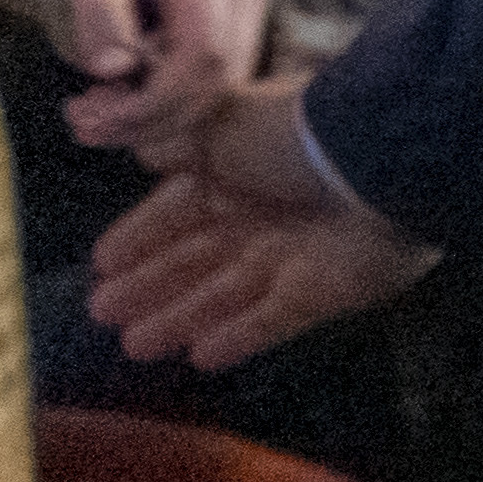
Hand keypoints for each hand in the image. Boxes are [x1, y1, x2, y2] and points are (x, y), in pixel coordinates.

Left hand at [49, 0, 269, 149]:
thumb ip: (99, 10)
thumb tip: (108, 72)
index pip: (202, 52)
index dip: (156, 100)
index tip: (97, 117)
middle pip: (219, 80)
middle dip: (154, 118)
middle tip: (86, 126)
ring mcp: (254, 5)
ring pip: (225, 86)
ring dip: (163, 116)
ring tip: (97, 115)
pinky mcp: (248, 19)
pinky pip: (222, 76)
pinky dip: (176, 100)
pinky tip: (130, 96)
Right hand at [93, 77, 436, 368]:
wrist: (380, 161)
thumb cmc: (293, 134)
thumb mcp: (220, 124)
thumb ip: (179, 142)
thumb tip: (145, 154)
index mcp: (241, 168)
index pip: (179, 209)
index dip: (141, 236)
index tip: (102, 263)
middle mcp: (265, 213)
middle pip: (196, 257)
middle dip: (150, 284)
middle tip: (102, 311)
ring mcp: (296, 255)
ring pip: (224, 295)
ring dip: (179, 318)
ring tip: (132, 345)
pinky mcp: (324, 292)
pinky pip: (271, 322)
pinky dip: (237, 339)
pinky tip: (198, 357)